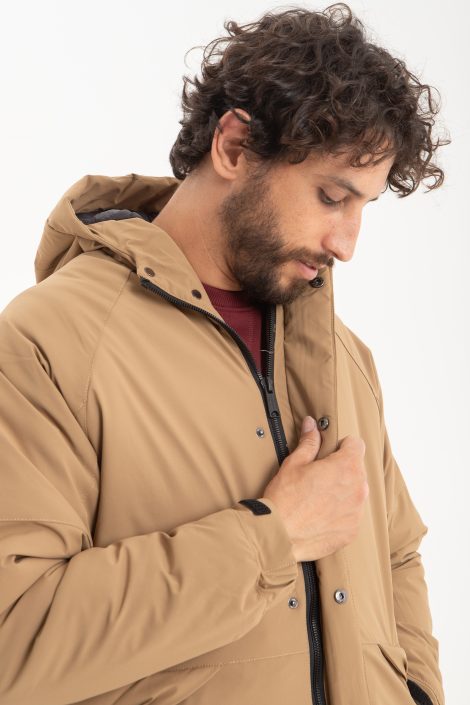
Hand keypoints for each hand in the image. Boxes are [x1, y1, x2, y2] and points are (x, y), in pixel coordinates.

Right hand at [262, 416, 368, 561]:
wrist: (279, 536)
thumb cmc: (285, 498)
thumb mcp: (294, 463)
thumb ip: (309, 442)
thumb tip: (311, 424)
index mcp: (345, 467)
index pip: (357, 444)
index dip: (342, 446)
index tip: (330, 453)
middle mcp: (358, 489)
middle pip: (357, 469)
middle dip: (342, 469)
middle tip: (319, 477)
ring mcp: (357, 512)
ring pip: (356, 492)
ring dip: (343, 491)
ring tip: (318, 498)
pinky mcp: (352, 530)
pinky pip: (352, 514)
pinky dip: (341, 513)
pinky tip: (321, 514)